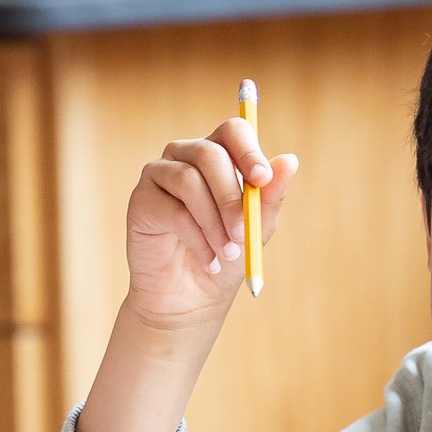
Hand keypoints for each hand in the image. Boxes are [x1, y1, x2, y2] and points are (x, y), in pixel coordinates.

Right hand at [121, 119, 297, 330]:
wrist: (190, 299)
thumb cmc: (225, 258)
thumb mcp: (256, 228)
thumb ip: (269, 195)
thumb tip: (290, 160)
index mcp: (218, 155)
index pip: (233, 132)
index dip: (248, 151)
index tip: (262, 179)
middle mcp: (186, 156)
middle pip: (210, 154)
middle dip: (231, 197)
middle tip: (244, 234)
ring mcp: (159, 174)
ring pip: (189, 181)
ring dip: (214, 223)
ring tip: (228, 255)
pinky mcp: (141, 200)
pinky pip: (172, 210)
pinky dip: (196, 239)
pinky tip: (208, 261)